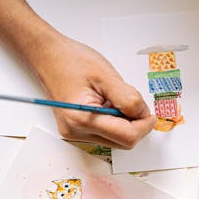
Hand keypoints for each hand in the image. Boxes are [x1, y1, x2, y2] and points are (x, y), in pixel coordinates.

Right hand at [30, 32, 155, 147]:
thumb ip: (129, 99)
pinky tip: (106, 103)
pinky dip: (114, 121)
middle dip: (135, 124)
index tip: (151, 114)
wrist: (47, 56)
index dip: (144, 125)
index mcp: (82, 119)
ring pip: (116, 139)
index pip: (127, 137)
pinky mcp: (76, 130)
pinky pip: (106, 132)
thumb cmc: (71, 61)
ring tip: (112, 98)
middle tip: (132, 101)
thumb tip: (144, 115)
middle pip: (123, 142)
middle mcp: (76, 132)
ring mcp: (75, 133)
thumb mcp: (106, 76)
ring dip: (124, 122)